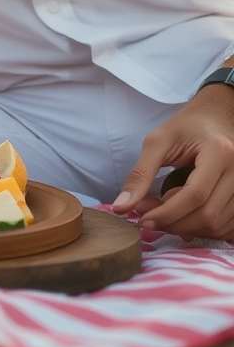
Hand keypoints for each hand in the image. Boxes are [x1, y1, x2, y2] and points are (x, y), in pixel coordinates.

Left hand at [112, 85, 233, 239]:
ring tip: (162, 212)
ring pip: (218, 225)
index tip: (142, 219)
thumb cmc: (186, 127)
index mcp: (218, 153)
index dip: (168, 213)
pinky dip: (202, 228)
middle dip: (174, 222)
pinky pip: (227, 226)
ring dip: (186, 227)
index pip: (195, 194)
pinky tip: (183, 216)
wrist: (215, 118)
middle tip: (147, 216)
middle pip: (208, 214)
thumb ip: (140, 174)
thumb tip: (122, 206)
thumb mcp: (158, 142)